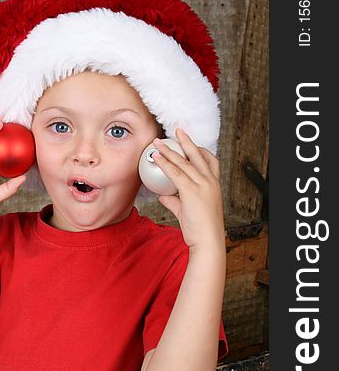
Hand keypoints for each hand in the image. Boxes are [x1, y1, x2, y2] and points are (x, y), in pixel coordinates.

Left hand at [152, 130, 223, 250]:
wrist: (207, 240)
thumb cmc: (200, 229)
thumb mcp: (187, 211)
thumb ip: (174, 201)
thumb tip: (163, 196)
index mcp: (214, 185)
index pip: (211, 161)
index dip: (201, 150)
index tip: (191, 143)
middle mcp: (210, 182)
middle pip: (198, 155)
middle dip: (187, 141)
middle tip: (178, 130)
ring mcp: (202, 185)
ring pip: (184, 162)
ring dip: (169, 150)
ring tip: (158, 142)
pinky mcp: (191, 191)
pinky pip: (175, 173)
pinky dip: (165, 164)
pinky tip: (156, 158)